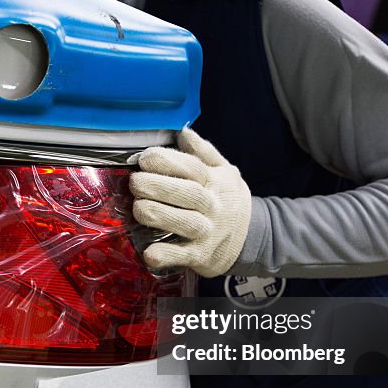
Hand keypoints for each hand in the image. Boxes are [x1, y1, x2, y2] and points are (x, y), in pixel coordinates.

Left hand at [129, 128, 251, 277]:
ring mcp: (207, 232)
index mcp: (215, 181)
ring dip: (159, 214)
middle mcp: (213, 206)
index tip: (144, 158)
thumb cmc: (228, 199)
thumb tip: (183, 131)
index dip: (167, 161)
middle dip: (157, 186)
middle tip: (135, 182)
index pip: (192, 168)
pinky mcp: (201, 256)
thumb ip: (203, 152)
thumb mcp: (224, 172)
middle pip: (187, 193)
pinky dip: (166, 255)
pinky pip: (183, 256)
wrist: (253, 237)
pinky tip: (149, 252)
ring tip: (138, 208)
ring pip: (185, 223)